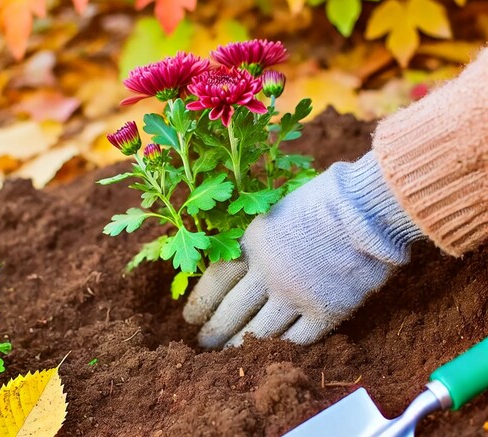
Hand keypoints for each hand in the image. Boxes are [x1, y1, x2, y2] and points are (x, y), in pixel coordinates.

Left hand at [183, 151, 423, 348]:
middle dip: (213, 335)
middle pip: (231, 314)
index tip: (190, 319)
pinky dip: (282, 348)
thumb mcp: (277, 211)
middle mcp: (268, 273)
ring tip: (231, 357)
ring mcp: (296, 295)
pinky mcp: (326, 311)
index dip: (199, 305)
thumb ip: (256, 240)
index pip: (214, 282)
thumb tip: (238, 262)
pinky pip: (298, 340)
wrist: (367, 208)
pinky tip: (272, 353)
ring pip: (259, 333)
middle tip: (204, 346)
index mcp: (252, 243)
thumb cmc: (323, 200)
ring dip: (241, 348)